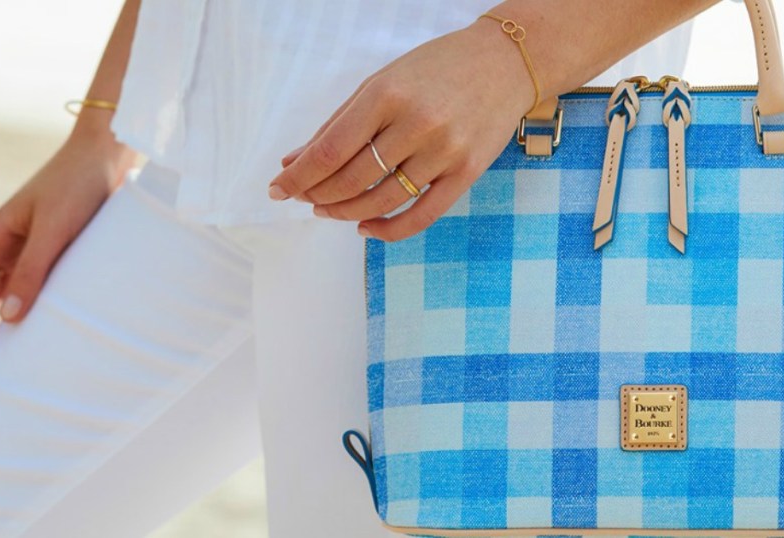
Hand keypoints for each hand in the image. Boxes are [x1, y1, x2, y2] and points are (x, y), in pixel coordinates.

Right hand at [0, 129, 132, 384]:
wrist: (108, 157)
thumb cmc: (79, 186)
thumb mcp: (54, 229)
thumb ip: (33, 271)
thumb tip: (8, 319)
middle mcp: (6, 244)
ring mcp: (28, 248)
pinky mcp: (54, 250)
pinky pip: (27, 287)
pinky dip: (19, 312)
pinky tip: (21, 335)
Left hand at [269, 17, 536, 240]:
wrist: (505, 63)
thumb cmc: (436, 69)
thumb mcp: (381, 83)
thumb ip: (338, 124)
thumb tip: (295, 161)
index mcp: (386, 95)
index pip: (329, 150)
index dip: (298, 177)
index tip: (278, 189)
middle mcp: (416, 124)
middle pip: (352, 179)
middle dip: (319, 196)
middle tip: (305, 199)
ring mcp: (445, 151)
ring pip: (382, 200)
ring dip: (347, 213)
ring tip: (330, 211)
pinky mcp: (467, 173)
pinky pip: (421, 215)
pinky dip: (389, 229)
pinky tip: (366, 227)